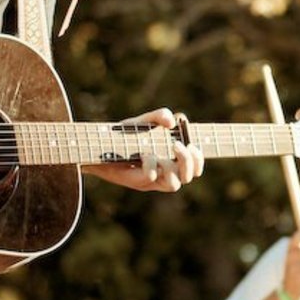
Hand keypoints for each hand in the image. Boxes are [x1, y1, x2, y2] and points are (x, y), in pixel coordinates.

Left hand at [86, 108, 204, 191]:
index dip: (199, 159)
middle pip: (189, 176)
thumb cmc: (125, 136)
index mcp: (172, 160)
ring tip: (160, 152)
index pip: (196, 167)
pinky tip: (143, 154)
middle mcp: (165, 173)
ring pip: (175, 184)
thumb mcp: (144, 121)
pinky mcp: (139, 182)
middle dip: (188, 161)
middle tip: (177, 146)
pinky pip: (153, 176)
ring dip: (172, 166)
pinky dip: (151, 164)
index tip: (192, 144)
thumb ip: (160, 115)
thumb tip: (172, 121)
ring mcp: (153, 180)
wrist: (100, 146)